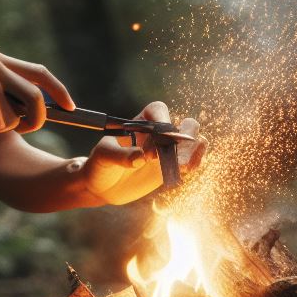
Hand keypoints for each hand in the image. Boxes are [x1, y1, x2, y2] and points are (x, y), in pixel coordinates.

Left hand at [77, 100, 206, 205]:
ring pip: (195, 141)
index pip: (159, 111)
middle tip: (175, 158)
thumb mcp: (103, 156)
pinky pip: (194, 160)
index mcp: (140, 121)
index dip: (162, 122)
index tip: (155, 143)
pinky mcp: (172, 166)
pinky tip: (185, 170)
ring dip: (194, 152)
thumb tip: (140, 158)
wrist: (102, 186)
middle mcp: (158, 132)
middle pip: (186, 124)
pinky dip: (196, 163)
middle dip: (186, 138)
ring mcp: (168, 150)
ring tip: (182, 166)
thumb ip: (120, 155)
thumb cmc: (100, 164)